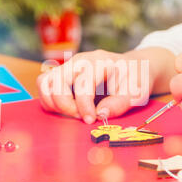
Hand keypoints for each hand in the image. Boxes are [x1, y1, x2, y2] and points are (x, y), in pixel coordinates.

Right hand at [37, 48, 174, 123]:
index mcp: (99, 62)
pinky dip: (50, 101)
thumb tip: (101, 114)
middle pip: (56, 82)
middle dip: (65, 106)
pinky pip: (45, 86)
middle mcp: (79, 61)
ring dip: (53, 103)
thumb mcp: (137, 91)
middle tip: (80, 117)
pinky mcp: (62, 75)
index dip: (83, 106)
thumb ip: (121, 103)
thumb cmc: (135, 78)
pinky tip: (67, 110)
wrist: (133, 67)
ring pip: (44, 83)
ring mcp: (68, 67)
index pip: (82, 84)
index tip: (91, 121)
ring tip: (71, 113)